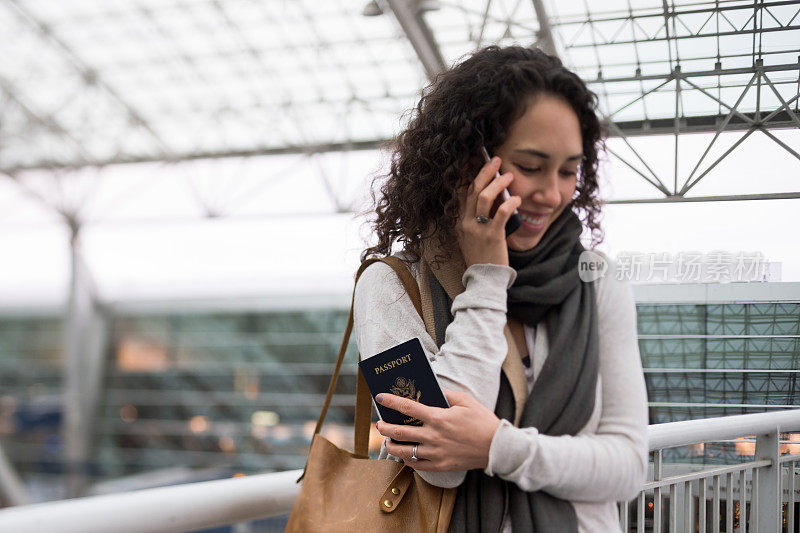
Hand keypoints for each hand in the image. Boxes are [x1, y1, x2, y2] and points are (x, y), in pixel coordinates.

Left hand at [375, 389, 501, 471]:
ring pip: (404, 451)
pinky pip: (416, 466)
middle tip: (380, 424)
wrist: (497, 447)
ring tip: (388, 441)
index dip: (391, 402)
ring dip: (391, 445)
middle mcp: (433, 436)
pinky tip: (404, 456)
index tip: (380, 397)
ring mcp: (435, 453)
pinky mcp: (440, 466)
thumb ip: (447, 394)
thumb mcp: (466, 401)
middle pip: (399, 432)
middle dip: (385, 427)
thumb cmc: (482, 421)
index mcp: (438, 418)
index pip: (407, 408)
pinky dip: (406, 461)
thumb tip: (432, 390)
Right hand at [456, 157, 521, 267]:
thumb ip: (478, 219)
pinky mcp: (493, 235)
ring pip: (485, 197)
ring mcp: (478, 229)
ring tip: (509, 176)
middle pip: (473, 190)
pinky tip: (517, 199)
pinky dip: (510, 203)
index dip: (468, 174)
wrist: (484, 279)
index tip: (474, 161)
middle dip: (486, 172)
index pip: (462, 193)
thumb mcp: (472, 237)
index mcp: (461, 222)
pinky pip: (502, 213)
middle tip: (497, 160)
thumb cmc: (482, 257)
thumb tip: (493, 199)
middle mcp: (466, 223)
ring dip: (498, 183)